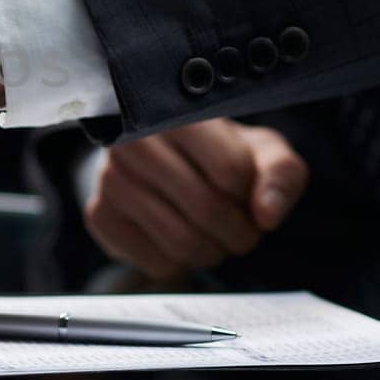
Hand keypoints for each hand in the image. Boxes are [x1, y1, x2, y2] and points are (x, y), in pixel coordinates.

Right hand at [84, 119, 309, 277]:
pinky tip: (180, 243)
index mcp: (176, 115)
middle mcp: (134, 142)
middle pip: (206, 208)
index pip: (230, 171)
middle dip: (238, 234)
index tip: (250, 201)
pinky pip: (154, 261)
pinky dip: (179, 265)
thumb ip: (280, 174)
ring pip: (180, 240)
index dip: (252, 198)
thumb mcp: (259, 152)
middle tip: (243, 234)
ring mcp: (110, 178)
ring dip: (211, 252)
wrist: (160, 158)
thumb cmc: (218, 154)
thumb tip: (266, 214)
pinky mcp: (99, 214)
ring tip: (216, 240)